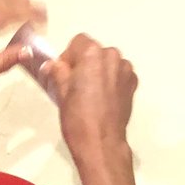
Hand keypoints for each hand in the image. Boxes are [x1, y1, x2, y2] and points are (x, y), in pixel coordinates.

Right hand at [44, 35, 137, 170]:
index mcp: (92, 53)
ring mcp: (125, 68)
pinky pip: (119, 74)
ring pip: (108, 62)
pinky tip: (103, 99)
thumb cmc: (78, 118)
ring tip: (90, 95)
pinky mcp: (133, 82)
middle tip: (75, 86)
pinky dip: (112, 81)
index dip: (69, 57)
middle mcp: (112, 55)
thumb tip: (52, 64)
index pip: (78, 42)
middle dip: (84, 64)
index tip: (64, 73)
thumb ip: (58, 72)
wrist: (101, 142)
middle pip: (94, 51)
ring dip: (99, 71)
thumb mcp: (61, 92)